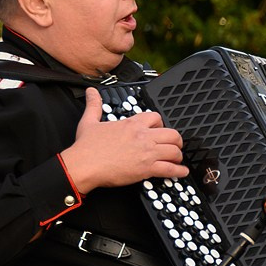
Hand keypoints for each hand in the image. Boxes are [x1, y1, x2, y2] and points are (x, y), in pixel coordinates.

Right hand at [61, 87, 186, 193]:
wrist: (84, 165)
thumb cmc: (86, 147)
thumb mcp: (89, 121)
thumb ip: (94, 105)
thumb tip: (91, 93)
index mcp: (132, 124)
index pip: (156, 117)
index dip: (160, 124)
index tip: (158, 130)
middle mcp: (143, 137)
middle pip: (172, 134)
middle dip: (176, 141)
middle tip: (174, 145)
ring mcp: (147, 153)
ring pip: (174, 151)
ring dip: (178, 155)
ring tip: (176, 159)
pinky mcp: (147, 169)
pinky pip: (170, 169)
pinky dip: (178, 171)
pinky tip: (181, 172)